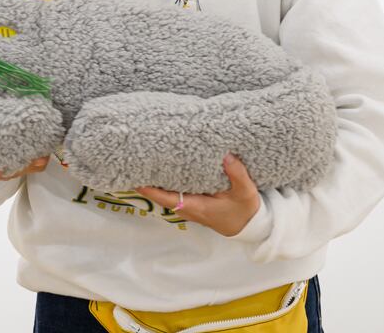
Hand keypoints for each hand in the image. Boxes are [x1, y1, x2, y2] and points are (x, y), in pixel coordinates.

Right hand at [0, 156, 50, 192]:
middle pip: (6, 173)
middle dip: (12, 167)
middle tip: (15, 159)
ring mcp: (13, 165)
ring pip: (23, 168)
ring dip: (30, 163)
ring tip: (37, 155)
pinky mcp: (27, 157)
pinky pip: (36, 161)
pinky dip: (41, 158)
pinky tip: (45, 153)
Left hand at [137, 154, 261, 237]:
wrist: (249, 226)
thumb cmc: (244, 210)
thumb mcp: (245, 192)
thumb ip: (237, 174)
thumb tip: (226, 156)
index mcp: (196, 206)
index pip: (168, 198)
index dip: (151, 190)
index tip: (136, 179)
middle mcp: (188, 208)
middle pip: (161, 196)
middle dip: (147, 182)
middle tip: (135, 162)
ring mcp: (189, 207)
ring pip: (166, 194)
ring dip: (155, 182)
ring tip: (143, 162)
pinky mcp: (192, 203)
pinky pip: (173, 193)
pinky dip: (166, 183)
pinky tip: (162, 169)